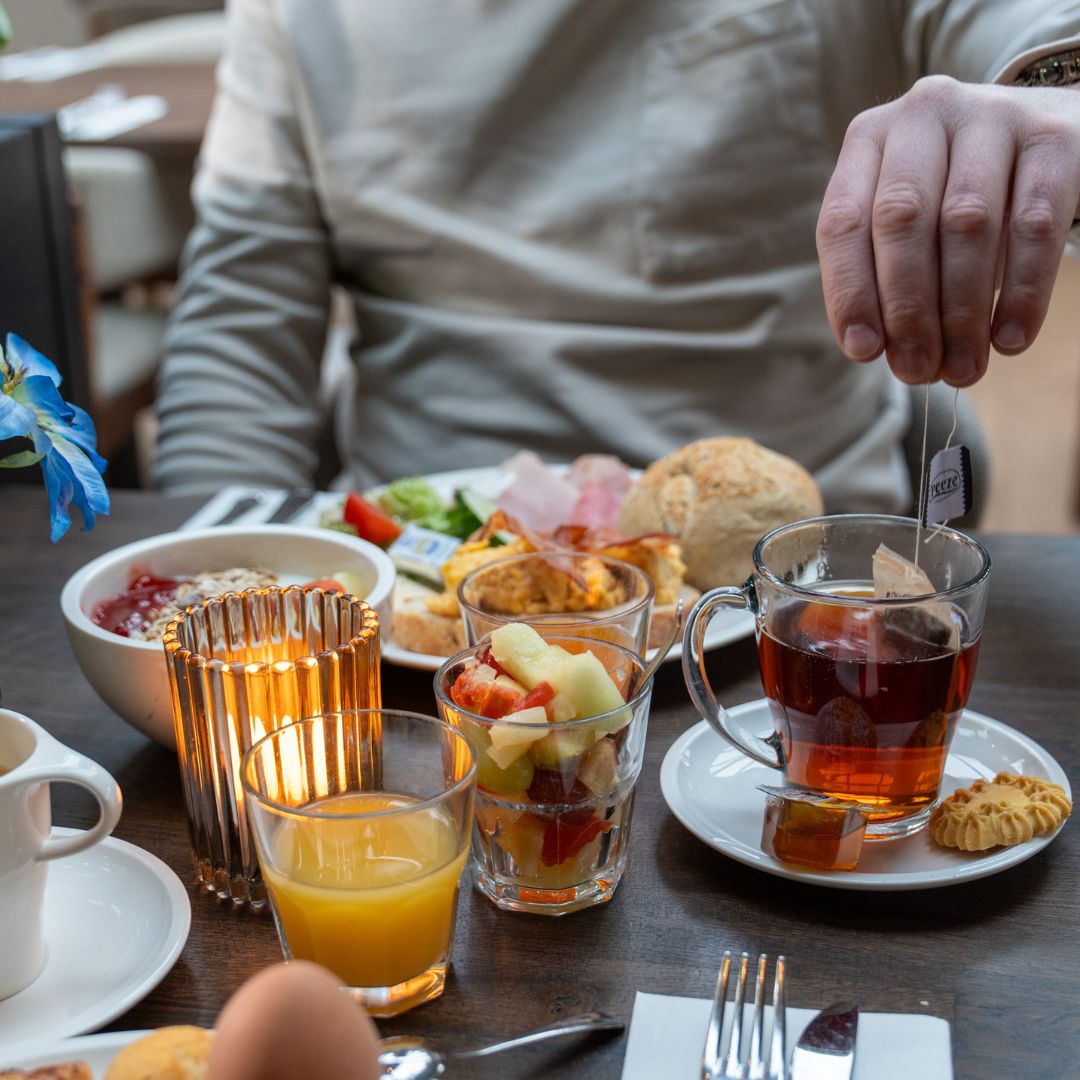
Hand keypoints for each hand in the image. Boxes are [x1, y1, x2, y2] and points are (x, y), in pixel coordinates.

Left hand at [817, 76, 1079, 385]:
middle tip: (919, 371)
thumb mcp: (909, 223)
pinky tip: (1009, 339)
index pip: (843, 221)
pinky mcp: (1053, 134)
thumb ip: (885, 276)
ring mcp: (990, 115)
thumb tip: (878, 352)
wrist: (1047, 137)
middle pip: (902, 221)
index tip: (863, 352)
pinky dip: (1021, 290)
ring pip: (966, 223)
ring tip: (964, 368)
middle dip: (908, 308)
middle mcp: (923, 114)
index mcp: (870, 138)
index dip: (850, 292)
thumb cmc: (955, 195)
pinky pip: (1034, 222)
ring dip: (961, 310)